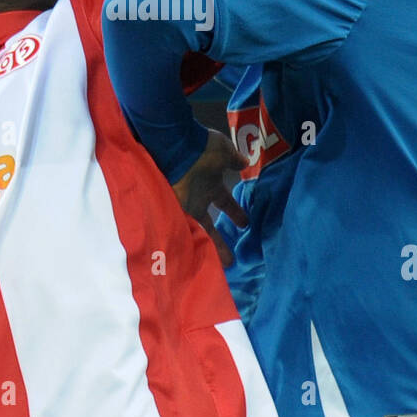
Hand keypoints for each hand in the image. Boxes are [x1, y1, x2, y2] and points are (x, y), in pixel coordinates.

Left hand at [172, 129, 249, 266]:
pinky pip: (181, 235)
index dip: (235, 212)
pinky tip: (192, 265)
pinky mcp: (171, 213)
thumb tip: (244, 163)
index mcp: (209, 184)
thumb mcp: (222, 150)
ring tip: (215, 270)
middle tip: (231, 261)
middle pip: (208, 226)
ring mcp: (182, 207)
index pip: (225, 202)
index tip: (246, 224)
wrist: (173, 146)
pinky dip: (186, 247)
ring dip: (205, 250)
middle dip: (220, 242)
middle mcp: (195, 198)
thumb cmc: (200, 147)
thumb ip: (233, 158)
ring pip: (195, 234)